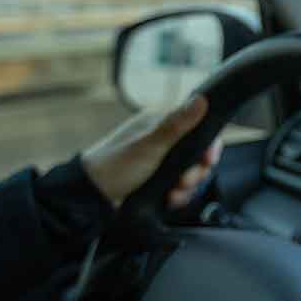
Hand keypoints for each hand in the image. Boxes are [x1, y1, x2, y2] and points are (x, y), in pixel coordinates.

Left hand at [82, 95, 223, 208]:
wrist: (91, 197)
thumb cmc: (115, 166)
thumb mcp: (150, 145)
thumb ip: (177, 125)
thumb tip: (201, 100)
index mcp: (160, 124)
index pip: (197, 127)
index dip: (208, 144)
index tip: (208, 159)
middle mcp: (162, 141)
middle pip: (197, 154)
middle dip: (196, 171)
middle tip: (185, 181)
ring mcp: (160, 161)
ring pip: (190, 173)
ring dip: (188, 187)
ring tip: (175, 194)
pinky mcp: (157, 180)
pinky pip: (180, 188)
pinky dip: (179, 196)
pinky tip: (170, 200)